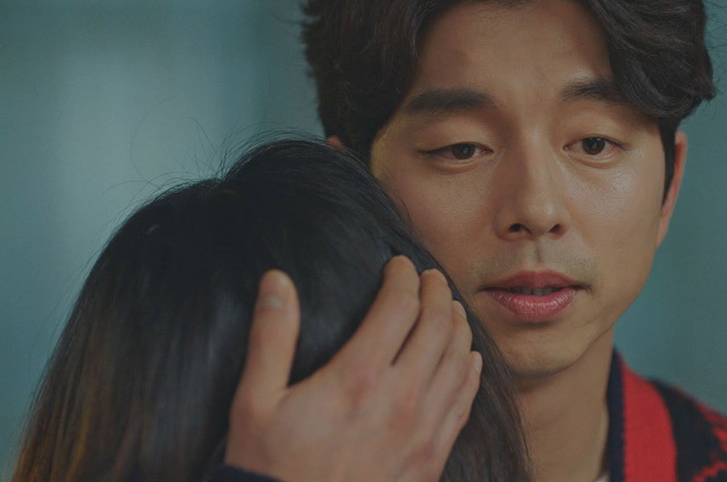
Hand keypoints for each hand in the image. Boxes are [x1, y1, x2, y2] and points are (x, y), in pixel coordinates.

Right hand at [224, 256, 482, 481]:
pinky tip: (470, 361)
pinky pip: (464, 405)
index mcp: (359, 377)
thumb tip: (277, 282)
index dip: (403, 277)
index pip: (399, 307)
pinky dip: (471, 374)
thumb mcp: (255, 402)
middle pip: (438, 326)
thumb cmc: (271, 468)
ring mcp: (422, 431)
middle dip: (437, 293)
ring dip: (459, 327)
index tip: (399, 264)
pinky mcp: (431, 459)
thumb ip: (271, 337)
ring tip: (452, 309)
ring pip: (459, 362)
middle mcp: (400, 399)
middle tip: (431, 278)